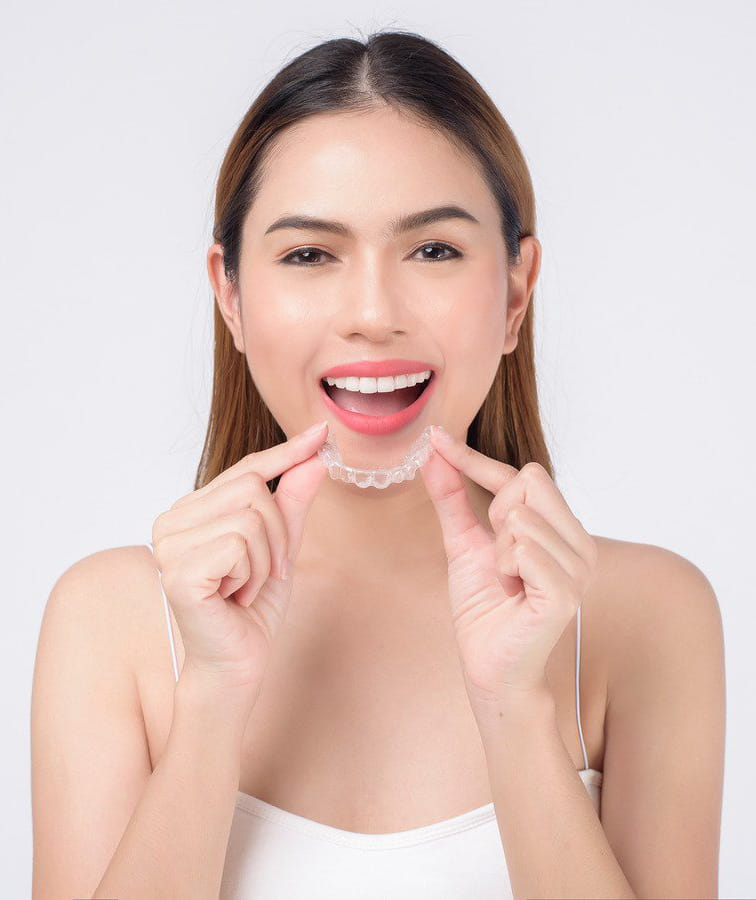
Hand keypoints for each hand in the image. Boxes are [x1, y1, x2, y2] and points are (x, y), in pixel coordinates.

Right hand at [150, 421, 328, 712]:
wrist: (237, 664)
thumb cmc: (252, 610)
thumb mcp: (281, 548)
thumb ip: (292, 504)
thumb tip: (314, 457)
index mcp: (191, 512)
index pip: (245, 469)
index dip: (286, 452)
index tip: (320, 434)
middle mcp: (171, 522)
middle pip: (252, 488)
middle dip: (279, 532)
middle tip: (268, 572)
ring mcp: (169, 546)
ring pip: (250, 516)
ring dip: (266, 559)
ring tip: (247, 587)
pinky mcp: (178, 571)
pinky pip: (240, 545)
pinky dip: (253, 575)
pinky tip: (235, 598)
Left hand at [419, 426, 598, 708]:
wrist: (489, 666)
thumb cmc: (484, 608)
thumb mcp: (463, 542)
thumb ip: (452, 497)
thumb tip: (433, 452)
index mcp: (560, 528)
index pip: (523, 473)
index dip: (474, 458)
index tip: (436, 438)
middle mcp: (578, 542)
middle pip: (528, 480)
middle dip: (496, 513)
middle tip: (498, 556)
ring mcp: (578, 567)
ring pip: (521, 515)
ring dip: (497, 550)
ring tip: (507, 580)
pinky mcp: (566, 593)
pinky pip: (524, 549)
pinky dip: (504, 567)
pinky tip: (512, 592)